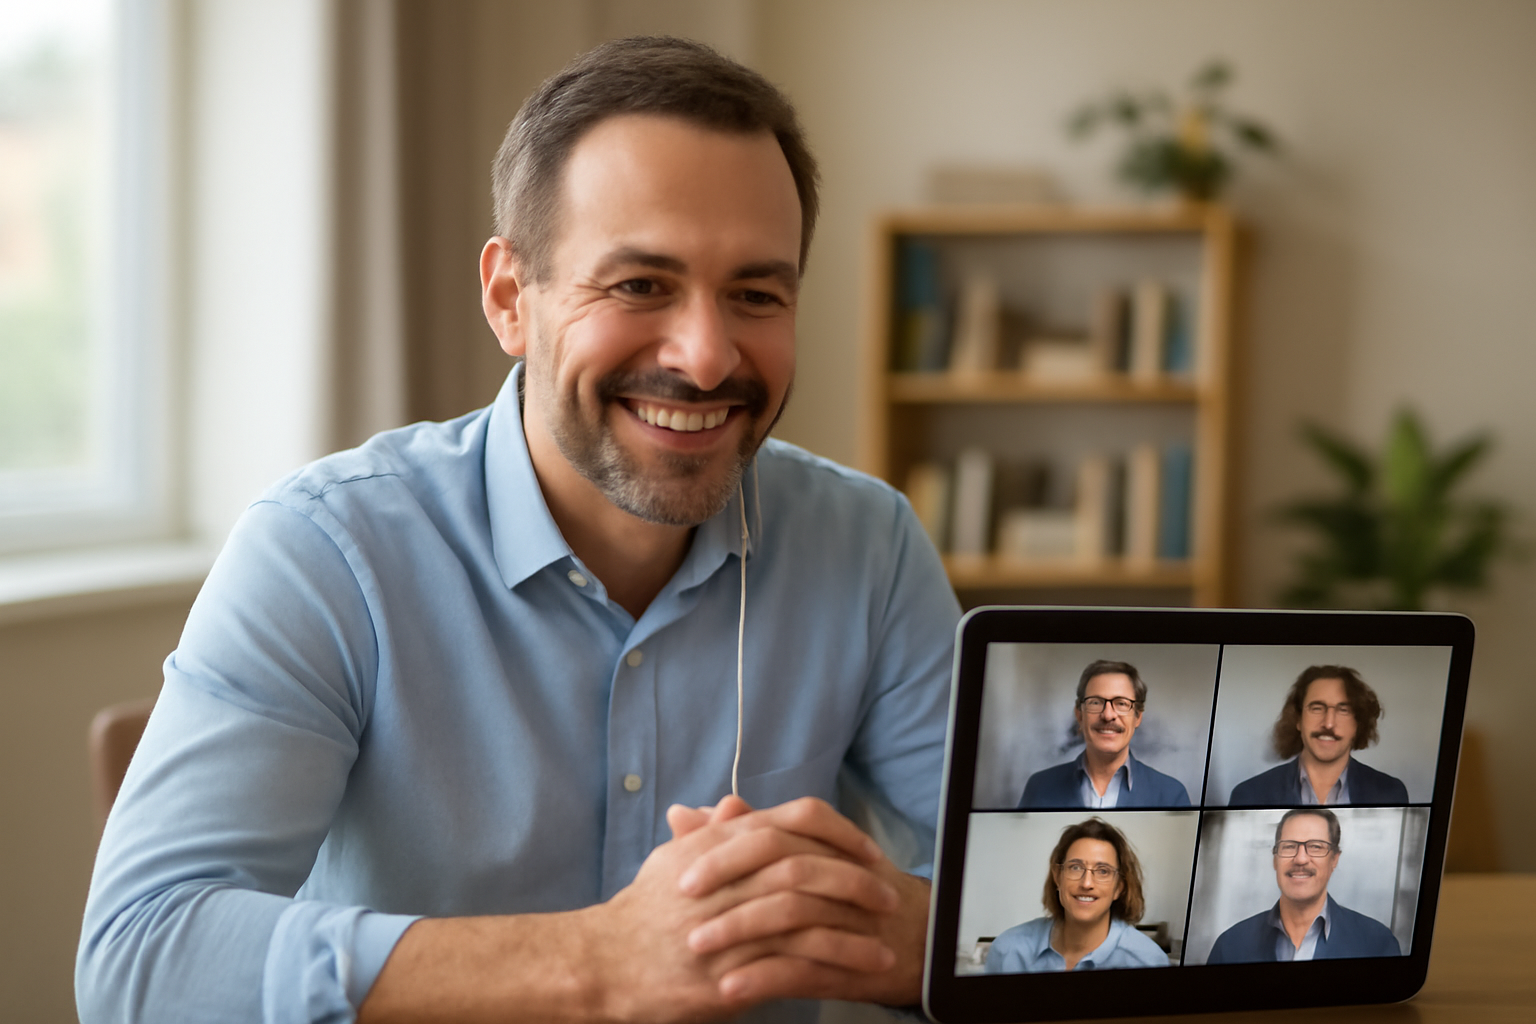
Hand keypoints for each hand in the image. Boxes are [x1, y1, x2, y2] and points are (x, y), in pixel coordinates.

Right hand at [575, 795, 895, 1022]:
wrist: (604, 962)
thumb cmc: (643, 911)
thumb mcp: (676, 860)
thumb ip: (714, 834)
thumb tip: (738, 806)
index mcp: (720, 845)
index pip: (793, 821)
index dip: (840, 832)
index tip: (869, 850)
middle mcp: (726, 879)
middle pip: (808, 867)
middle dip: (856, 882)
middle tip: (888, 896)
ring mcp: (728, 926)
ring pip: (806, 917)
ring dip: (853, 931)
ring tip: (886, 945)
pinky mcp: (729, 972)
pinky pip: (793, 965)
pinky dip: (832, 966)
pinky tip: (858, 974)